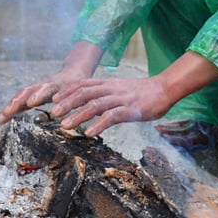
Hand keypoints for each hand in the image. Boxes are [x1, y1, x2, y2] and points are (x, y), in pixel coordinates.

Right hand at [0, 40, 104, 124]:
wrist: (75, 75)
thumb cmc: (80, 87)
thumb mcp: (81, 93)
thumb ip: (80, 101)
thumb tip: (82, 114)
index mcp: (59, 85)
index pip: (47, 88)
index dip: (38, 94)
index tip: (30, 102)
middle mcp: (45, 85)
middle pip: (28, 91)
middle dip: (17, 102)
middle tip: (7, 113)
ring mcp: (38, 89)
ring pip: (22, 94)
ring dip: (11, 105)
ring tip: (1, 118)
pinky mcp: (34, 93)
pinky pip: (21, 99)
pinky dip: (12, 107)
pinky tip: (2, 118)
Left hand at [50, 76, 173, 136]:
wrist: (164, 89)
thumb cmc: (141, 92)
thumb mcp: (119, 90)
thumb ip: (104, 96)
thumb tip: (89, 106)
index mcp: (107, 84)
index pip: (83, 84)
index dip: (67, 91)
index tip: (54, 99)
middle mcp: (111, 89)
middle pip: (84, 93)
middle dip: (67, 103)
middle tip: (53, 113)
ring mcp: (120, 99)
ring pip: (95, 105)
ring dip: (78, 115)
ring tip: (65, 126)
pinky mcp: (131, 110)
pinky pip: (112, 116)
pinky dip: (99, 124)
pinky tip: (90, 133)